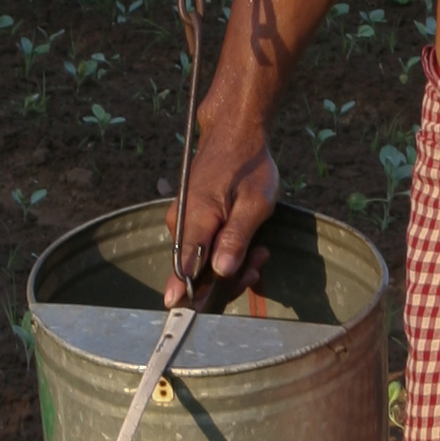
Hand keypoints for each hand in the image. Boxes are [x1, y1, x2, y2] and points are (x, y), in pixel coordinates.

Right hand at [166, 112, 277, 305]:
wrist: (234, 135)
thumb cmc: (247, 166)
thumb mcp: (254, 203)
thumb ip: (236, 238)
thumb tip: (221, 272)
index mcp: (194, 220)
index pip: (184, 270)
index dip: (194, 296)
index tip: (211, 305)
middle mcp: (180, 224)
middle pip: (195, 272)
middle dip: (229, 277)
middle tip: (259, 262)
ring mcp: (183, 223)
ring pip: (202, 262)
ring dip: (232, 264)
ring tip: (260, 250)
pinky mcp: (190, 222)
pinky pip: (204, 249)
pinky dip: (226, 252)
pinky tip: (249, 245)